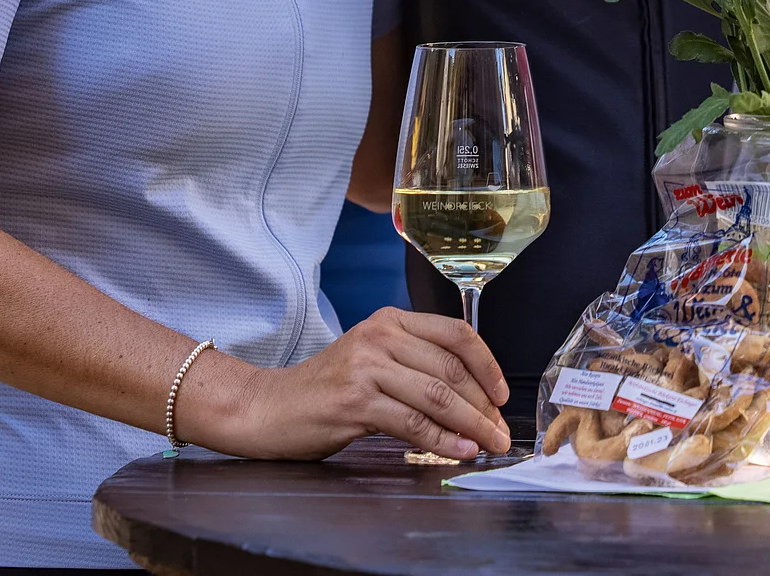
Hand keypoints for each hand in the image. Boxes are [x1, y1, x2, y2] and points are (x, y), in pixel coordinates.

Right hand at [185, 309, 511, 460]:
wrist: (267, 408)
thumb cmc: (325, 390)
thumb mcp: (374, 361)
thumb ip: (415, 365)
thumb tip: (473, 394)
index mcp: (390, 320)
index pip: (456, 334)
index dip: (487, 364)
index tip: (502, 394)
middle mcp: (381, 336)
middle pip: (451, 369)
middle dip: (483, 404)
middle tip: (501, 431)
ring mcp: (367, 366)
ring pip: (437, 395)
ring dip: (471, 424)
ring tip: (489, 444)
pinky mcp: (355, 400)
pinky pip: (412, 422)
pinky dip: (442, 439)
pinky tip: (459, 450)